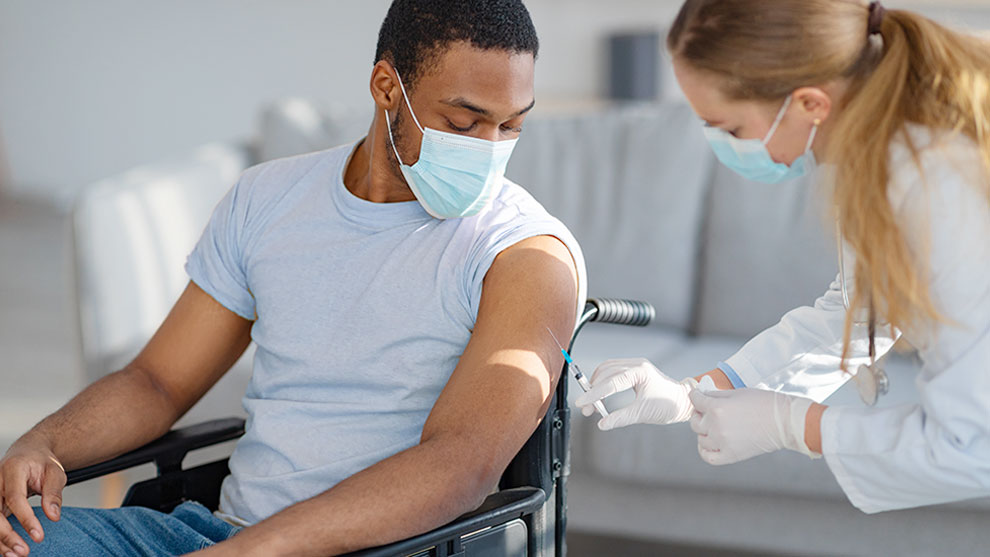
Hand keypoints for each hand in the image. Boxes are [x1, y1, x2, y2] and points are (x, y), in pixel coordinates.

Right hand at [0, 438, 65, 555]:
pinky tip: (7, 550)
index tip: (38, 536)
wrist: (27, 453)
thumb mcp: (55, 472)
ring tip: (16, 555)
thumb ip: (54, 493)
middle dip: (6, 535)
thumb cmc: (42, 463)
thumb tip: (54, 517)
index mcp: (13, 470)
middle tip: (24, 552)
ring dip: (0, 541)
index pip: (15, 498)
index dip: (25, 519)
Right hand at [575, 358, 696, 430]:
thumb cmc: (668, 405)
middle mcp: (636, 364)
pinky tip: (599, 394)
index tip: (582, 403)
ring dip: (596, 384)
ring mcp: (634, 365)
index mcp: (640, 372)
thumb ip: (620, 418)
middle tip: (585, 408)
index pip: (611, 382)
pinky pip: (612, 371)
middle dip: (593, 391)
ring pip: (606, 370)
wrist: (683, 401)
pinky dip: (603, 382)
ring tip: (591, 402)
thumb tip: (602, 424)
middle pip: (605, 373)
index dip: (594, 394)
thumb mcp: (643, 414)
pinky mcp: (633, 369)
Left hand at [688, 388, 818, 464]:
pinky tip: (708, 443)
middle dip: (698, 414)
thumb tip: (702, 396)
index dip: (695, 396)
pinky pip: (708, 456)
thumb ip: (716, 395)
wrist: (784, 422)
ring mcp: (722, 442)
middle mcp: (716, 426)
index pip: (695, 401)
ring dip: (702, 431)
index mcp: (717, 408)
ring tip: (710, 426)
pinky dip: (704, 450)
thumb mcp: (737, 392)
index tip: (696, 395)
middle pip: (695, 422)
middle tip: (704, 411)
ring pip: (700, 438)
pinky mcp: (730, 455)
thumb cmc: (764, 403)